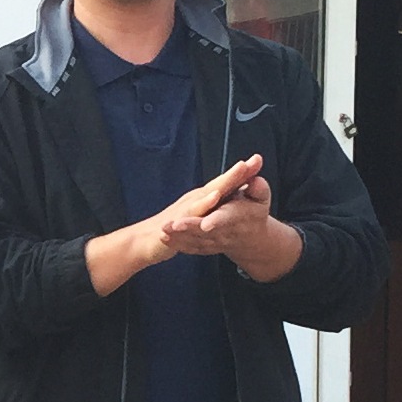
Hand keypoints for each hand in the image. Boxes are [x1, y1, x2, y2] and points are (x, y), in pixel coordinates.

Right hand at [87, 155, 300, 290]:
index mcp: (202, 199)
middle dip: (236, 172)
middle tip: (253, 161)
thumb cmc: (173, 227)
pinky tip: (215, 197)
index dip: (242, 172)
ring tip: (240, 172)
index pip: (224, 184)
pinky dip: (205, 203)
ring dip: (224, 182)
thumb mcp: (196, 217)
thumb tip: (225, 198)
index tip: (258, 160)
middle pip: (219, 183)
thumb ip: (210, 208)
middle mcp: (195, 199)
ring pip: (208, 193)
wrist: (143, 241)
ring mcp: (186, 209)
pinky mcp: (178, 221)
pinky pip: (194, 211)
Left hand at [162, 157, 302, 281]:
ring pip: (195, 241)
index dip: (216, 221)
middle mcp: (224, 232)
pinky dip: (177, 244)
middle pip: (205, 232)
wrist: (250, 237)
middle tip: (173, 225)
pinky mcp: (204, 247)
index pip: (226, 219)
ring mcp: (213, 242)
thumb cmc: (254, 212)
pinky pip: (190, 247)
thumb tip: (255, 176)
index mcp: (238, 218)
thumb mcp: (261, 198)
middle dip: (190, 228)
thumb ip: (258, 187)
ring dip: (178, 237)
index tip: (206, 224)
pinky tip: (163, 238)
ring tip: (163, 230)